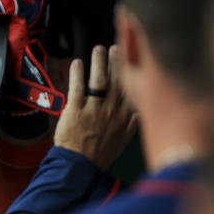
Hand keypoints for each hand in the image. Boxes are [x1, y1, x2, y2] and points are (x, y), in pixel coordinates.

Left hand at [54, 45, 137, 168]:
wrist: (79, 166)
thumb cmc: (99, 154)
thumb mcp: (123, 141)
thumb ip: (131, 124)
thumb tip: (138, 112)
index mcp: (125, 116)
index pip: (131, 89)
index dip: (132, 72)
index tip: (134, 59)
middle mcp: (112, 110)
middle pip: (117, 80)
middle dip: (118, 61)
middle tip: (116, 47)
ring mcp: (94, 109)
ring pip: (99, 80)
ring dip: (99, 62)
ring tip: (98, 49)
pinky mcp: (75, 110)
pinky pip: (77, 88)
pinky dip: (78, 74)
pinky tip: (77, 63)